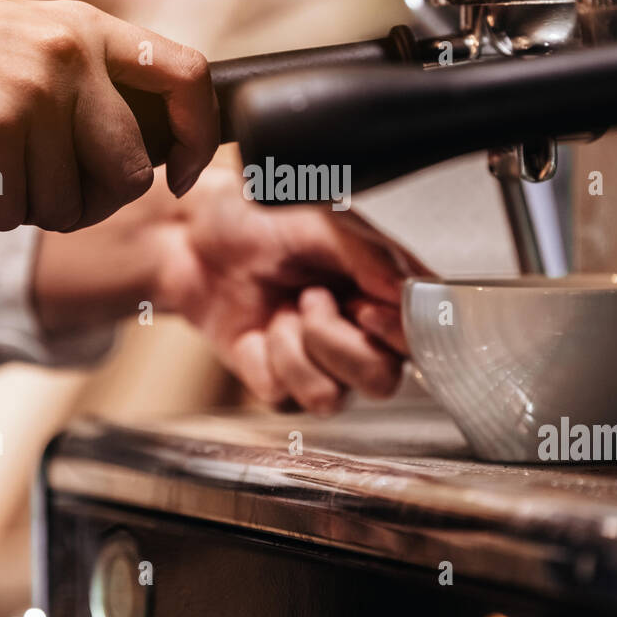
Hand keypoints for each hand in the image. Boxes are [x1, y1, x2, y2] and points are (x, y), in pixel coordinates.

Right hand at [0, 0, 216, 230]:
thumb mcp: (30, 46)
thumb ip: (90, 87)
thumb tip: (151, 161)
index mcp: (91, 28)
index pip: (189, 77)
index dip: (197, 138)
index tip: (177, 176)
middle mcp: (74, 52)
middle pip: (131, 175)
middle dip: (90, 205)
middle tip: (40, 190)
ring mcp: (35, 87)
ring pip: (69, 206)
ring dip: (22, 205)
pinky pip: (12, 214)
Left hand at [32, 161, 421, 412]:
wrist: (195, 237)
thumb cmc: (260, 219)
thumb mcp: (322, 221)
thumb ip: (371, 255)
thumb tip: (407, 290)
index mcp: (385, 291)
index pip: (422, 337)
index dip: (400, 334)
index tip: (366, 308)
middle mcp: (362, 333)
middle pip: (384, 380)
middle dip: (338, 341)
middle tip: (311, 298)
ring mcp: (323, 363)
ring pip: (335, 396)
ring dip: (298, 347)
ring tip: (284, 308)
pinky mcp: (281, 383)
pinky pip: (288, 397)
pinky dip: (269, 358)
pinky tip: (263, 327)